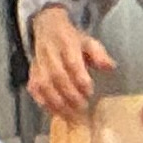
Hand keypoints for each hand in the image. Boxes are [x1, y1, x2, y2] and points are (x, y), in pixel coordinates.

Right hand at [26, 4, 110, 119]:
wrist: (48, 27)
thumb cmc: (72, 40)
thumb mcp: (89, 42)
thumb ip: (99, 54)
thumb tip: (110, 67)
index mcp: (67, 43)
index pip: (72, 63)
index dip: (81, 79)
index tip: (90, 92)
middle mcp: (50, 53)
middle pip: (58, 76)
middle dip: (70, 94)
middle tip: (83, 107)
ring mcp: (39, 63)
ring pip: (44, 85)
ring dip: (57, 102)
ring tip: (70, 115)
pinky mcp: (32, 72)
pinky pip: (34, 89)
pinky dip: (43, 102)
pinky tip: (55, 112)